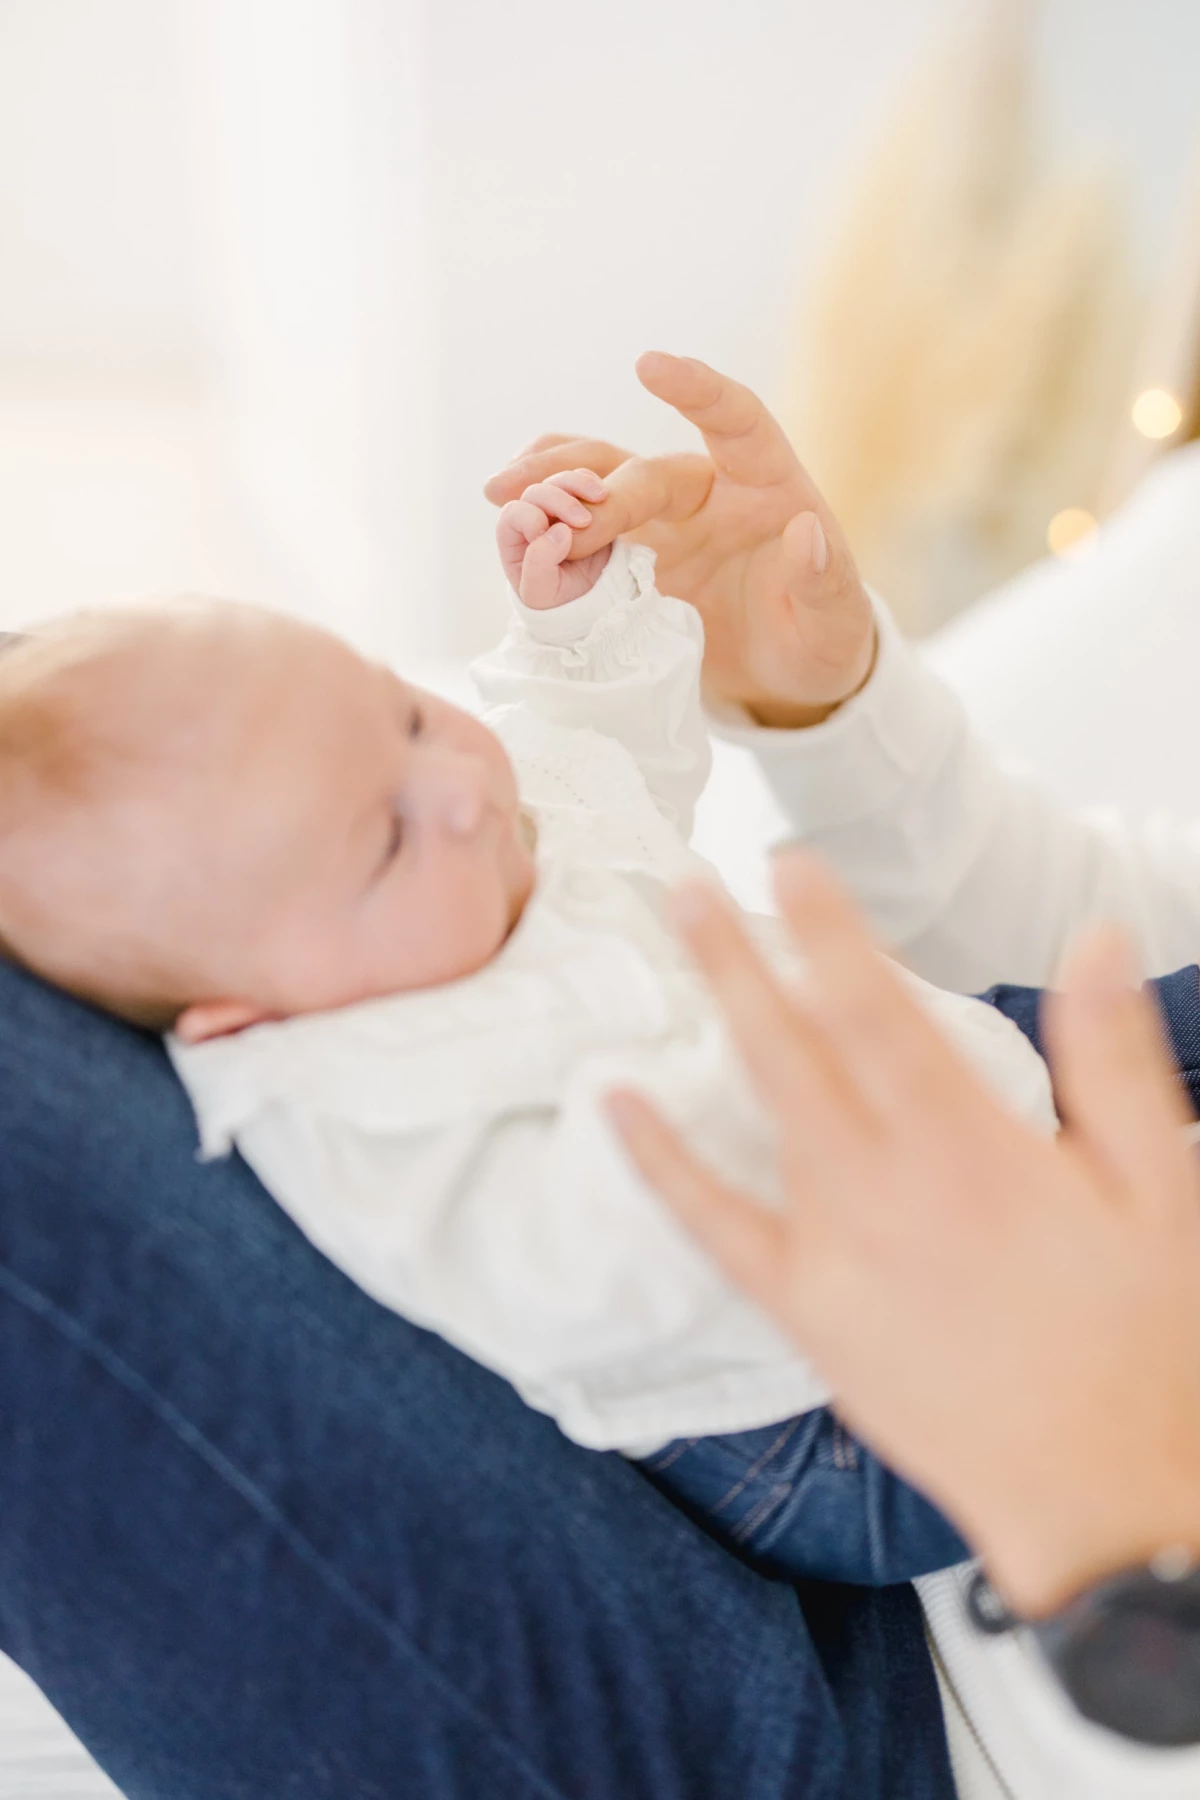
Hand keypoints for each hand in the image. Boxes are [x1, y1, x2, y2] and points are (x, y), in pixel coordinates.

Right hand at [485, 353, 874, 723]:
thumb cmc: (821, 637)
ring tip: (500, 494)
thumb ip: (826, 578)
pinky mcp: (632, 561)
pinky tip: (509, 527)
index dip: (696, 391)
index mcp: (765, 486)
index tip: (648, 365)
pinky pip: (581, 531)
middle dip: (595, 488)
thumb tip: (804, 532)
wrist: (788, 676)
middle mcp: (707, 492)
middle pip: (643, 470)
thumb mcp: (838, 620)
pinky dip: (547, 527)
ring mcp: (664, 526)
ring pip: (599, 484)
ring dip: (550, 484)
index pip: (735, 421)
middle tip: (551, 514)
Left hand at [496, 470, 612, 609]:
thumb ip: (539, 565)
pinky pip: (582, 481)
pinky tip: (603, 495)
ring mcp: (558, 509)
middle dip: (558, 500)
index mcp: (514, 539)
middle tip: (584, 520)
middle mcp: (533, 519)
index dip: (529, 517)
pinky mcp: (583, 504)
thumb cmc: (557, 601)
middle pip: (536, 492)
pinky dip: (591, 483)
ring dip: (578, 484)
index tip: (551, 534)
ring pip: (559, 481)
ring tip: (600, 497)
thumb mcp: (541, 594)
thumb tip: (559, 530)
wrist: (593, 602)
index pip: (512, 513)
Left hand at [609, 856, 1199, 1616]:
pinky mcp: (807, 1312)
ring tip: (673, 948)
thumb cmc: (1145, 1341)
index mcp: (970, 1148)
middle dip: (737, 955)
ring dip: (714, 1020)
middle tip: (685, 884)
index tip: (788, 861)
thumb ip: (1113, 1056)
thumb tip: (1093, 936)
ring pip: (757, 1111)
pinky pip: (715, 1228)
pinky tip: (617, 1107)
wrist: (1102, 1501)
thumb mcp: (1162, 1188)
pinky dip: (661, 1164)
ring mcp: (834, 1252)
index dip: (828, 928)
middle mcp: (884, 1188)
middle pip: (793, 1045)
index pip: (877, 1008)